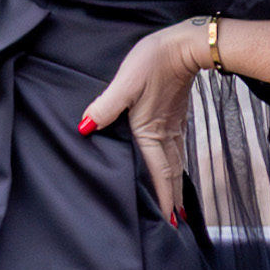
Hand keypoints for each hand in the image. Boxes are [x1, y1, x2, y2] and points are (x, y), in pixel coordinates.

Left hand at [78, 13, 215, 211]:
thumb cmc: (154, 61)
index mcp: (151, 132)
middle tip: (176, 224)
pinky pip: (177, 150)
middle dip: (172, 200)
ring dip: (175, 186)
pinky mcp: (176, 116)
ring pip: (176, 164)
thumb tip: (84, 127)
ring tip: (177, 205)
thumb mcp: (125, 83)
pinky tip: (175, 167)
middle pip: (171, 175)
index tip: (168, 222)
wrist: (185, 45)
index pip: (158, 175)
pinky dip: (177, 166)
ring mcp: (174, 126)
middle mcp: (165, 135)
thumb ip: (105, 106)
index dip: (163, 199)